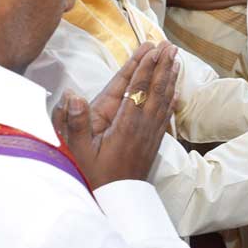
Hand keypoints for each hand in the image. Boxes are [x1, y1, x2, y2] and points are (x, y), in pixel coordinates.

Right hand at [52, 42, 178, 187]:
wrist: (118, 201)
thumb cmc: (95, 176)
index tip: (153, 49)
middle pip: (156, 89)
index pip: (138, 89)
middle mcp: (143, 126)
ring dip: (170, 78)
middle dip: (162, 65)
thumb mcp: (79, 152)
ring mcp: (151, 133)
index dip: (145, 67)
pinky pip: (166, 114)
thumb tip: (72, 95)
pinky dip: (171, 98)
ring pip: (164, 99)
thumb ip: (75, 124)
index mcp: (126, 124)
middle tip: (169, 45)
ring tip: (176, 59)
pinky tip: (176, 90)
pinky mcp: (154, 141)